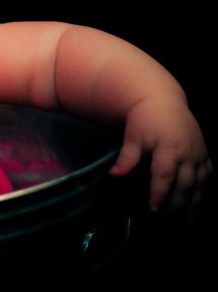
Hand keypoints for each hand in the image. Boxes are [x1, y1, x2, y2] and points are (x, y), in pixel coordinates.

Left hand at [109, 96, 211, 219]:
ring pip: (199, 183)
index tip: (153, 209)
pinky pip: (208, 175)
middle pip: (184, 185)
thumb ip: (127, 158)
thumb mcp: (133, 137)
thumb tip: (114, 175)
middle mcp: (187, 153)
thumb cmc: (144, 119)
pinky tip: (198, 203)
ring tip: (186, 221)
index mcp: (168, 149)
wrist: (162, 100)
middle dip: (176, 205)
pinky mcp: (204, 152)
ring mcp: (198, 153)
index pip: (164, 177)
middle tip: (166, 222)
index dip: (159, 194)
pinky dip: (203, 190)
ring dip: (193, 203)